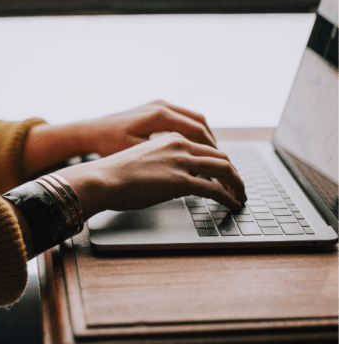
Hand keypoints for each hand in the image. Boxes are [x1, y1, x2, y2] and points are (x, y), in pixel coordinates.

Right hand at [57, 132, 245, 219]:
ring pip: (224, 169)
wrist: (102, 178)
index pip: (206, 148)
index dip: (220, 162)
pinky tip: (232, 204)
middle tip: (239, 187)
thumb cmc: (114, 174)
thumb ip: (162, 164)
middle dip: (234, 174)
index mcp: (170, 139)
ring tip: (240, 197)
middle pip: (221, 156)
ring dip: (237, 184)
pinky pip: (215, 189)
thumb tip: (171, 180)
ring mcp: (182, 162)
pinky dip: (228, 197)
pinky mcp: (181, 181)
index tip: (224, 175)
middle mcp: (180, 146)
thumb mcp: (142, 161)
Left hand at [86, 100, 216, 156]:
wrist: (91, 131)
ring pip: (193, 118)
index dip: (210, 149)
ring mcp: (159, 104)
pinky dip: (192, 131)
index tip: (218, 164)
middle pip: (199, 122)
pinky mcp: (155, 108)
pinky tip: (193, 147)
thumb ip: (163, 157)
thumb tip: (189, 167)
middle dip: (212, 143)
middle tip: (220, 161)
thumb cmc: (108, 144)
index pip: (196, 131)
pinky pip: (182, 117)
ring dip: (204, 136)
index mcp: (159, 116)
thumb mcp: (135, 153)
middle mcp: (162, 105)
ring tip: (210, 156)